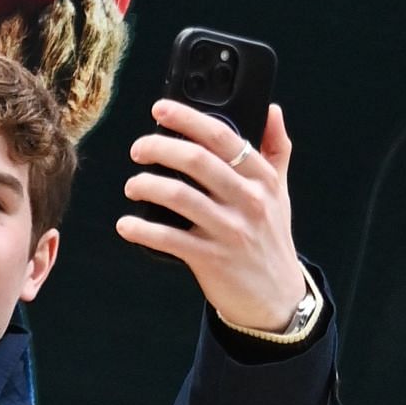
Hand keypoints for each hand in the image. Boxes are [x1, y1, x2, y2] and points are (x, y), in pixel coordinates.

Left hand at [116, 100, 308, 331]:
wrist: (274, 295)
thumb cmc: (269, 236)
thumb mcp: (279, 191)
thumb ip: (276, 149)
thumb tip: (272, 109)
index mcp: (262, 178)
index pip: (224, 138)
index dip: (188, 120)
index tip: (160, 110)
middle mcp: (248, 200)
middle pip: (196, 162)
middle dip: (159, 148)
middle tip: (137, 149)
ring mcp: (229, 230)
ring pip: (179, 197)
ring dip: (146, 185)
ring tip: (132, 185)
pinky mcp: (211, 259)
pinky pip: (169, 239)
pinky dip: (141, 230)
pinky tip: (126, 225)